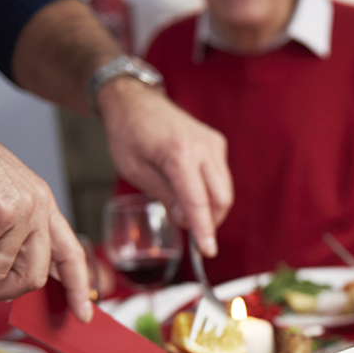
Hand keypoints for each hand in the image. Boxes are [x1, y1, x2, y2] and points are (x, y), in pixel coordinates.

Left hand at [97, 79, 230, 257]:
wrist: (135, 101)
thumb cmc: (128, 134)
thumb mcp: (136, 171)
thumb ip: (165, 196)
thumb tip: (188, 220)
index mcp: (179, 152)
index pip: (198, 200)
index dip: (204, 229)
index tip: (208, 250)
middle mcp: (203, 146)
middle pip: (221, 197)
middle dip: (210, 220)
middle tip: (191, 231)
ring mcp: (213, 143)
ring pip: (225, 189)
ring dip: (211, 207)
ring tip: (186, 209)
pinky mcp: (217, 143)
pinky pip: (221, 177)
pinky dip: (211, 192)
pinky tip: (191, 191)